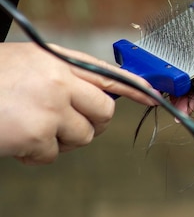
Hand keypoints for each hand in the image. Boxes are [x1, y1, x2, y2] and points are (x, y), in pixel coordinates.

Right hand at [0, 42, 157, 164]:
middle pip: (105, 111)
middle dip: (91, 122)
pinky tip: (15, 140)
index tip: (154, 97)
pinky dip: (35, 155)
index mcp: (58, 60)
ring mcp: (51, 108)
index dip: (137, 87)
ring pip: (83, 136)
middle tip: (67, 124)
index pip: (110, 74)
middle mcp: (60, 81)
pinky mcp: (37, 135)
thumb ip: (62, 73)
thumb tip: (94, 92)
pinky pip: (53, 155)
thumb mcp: (27, 62)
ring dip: (61, 140)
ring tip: (31, 128)